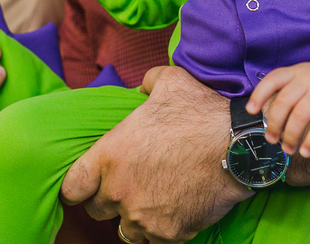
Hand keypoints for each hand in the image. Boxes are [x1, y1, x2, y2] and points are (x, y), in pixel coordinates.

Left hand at [60, 66, 250, 243]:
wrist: (237, 147)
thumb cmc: (199, 112)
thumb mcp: (168, 81)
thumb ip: (146, 83)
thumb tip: (141, 88)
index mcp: (109, 156)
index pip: (72, 187)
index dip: (77, 186)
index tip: (86, 184)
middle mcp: (119, 191)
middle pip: (96, 210)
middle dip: (109, 199)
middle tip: (128, 186)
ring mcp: (143, 216)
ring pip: (125, 230)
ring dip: (134, 218)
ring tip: (151, 201)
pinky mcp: (169, 233)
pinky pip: (155, 239)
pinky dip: (161, 229)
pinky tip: (173, 211)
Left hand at [246, 59, 309, 157]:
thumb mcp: (306, 78)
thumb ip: (289, 91)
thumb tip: (270, 120)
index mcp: (297, 71)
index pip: (273, 79)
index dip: (259, 95)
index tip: (250, 111)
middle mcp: (309, 78)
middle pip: (284, 102)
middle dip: (275, 124)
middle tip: (272, 140)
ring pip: (300, 116)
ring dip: (290, 137)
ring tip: (288, 149)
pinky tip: (306, 152)